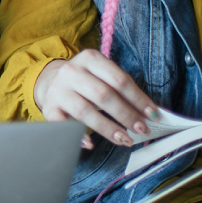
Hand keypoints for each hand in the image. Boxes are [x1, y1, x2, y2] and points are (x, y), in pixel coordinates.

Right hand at [34, 49, 160, 148]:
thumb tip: (149, 113)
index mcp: (90, 58)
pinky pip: (62, 124)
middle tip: (142, 130)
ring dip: (108, 128)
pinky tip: (90, 143)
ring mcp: (58, 90)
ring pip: (85, 111)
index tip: (152, 115)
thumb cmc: (86, 82)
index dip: (138, 98)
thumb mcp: (102, 76)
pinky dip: (77, 135)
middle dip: (126, 115)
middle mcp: (71, 71)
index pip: (119, 79)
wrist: (51, 81)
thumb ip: (122, 90)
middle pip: (103, 95)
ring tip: (124, 139)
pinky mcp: (49, 107)